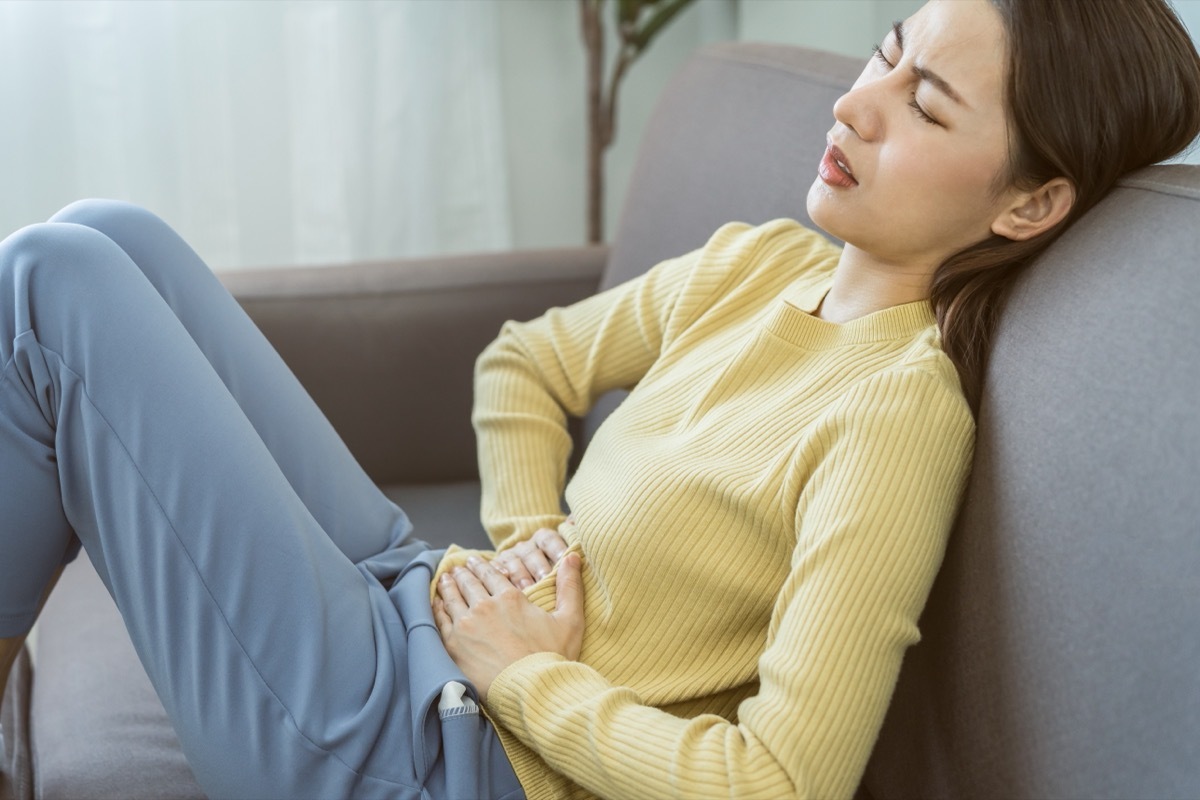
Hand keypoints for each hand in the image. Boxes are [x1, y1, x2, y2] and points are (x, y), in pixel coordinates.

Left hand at [433, 553, 584, 700]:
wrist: (532, 690)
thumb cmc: (553, 657)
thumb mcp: (571, 619)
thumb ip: (570, 586)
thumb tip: (573, 556)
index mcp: (511, 597)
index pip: (491, 574)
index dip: (481, 566)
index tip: (474, 561)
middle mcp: (485, 606)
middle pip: (469, 583)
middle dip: (462, 573)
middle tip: (456, 568)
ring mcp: (467, 625)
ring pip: (452, 598)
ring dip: (448, 586)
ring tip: (444, 579)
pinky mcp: (454, 645)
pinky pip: (440, 620)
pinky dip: (437, 608)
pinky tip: (435, 603)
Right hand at [492, 527, 568, 589]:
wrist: (526, 578)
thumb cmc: (554, 567)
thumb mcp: (565, 553)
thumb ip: (572, 535)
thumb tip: (575, 519)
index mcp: (544, 539)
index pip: (550, 539)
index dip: (557, 548)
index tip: (566, 559)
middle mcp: (526, 546)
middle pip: (532, 553)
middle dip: (539, 566)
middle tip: (546, 578)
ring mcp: (510, 557)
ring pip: (514, 562)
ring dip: (521, 575)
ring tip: (528, 588)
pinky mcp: (496, 568)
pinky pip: (495, 568)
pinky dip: (499, 572)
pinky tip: (504, 578)